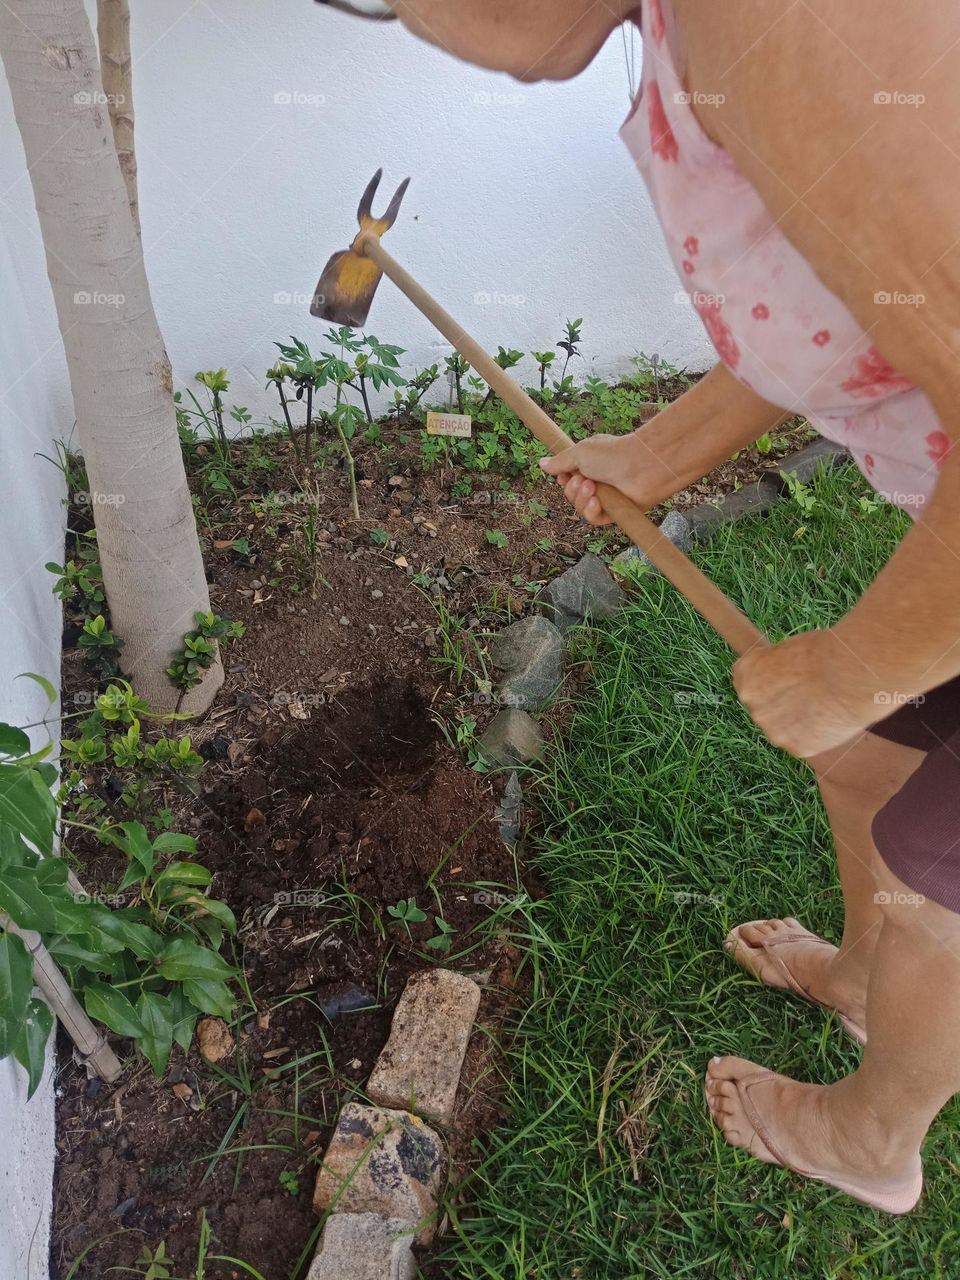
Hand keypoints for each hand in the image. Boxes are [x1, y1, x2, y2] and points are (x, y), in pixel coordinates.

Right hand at [538, 433, 676, 524]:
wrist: (641, 466)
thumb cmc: (612, 454)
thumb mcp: (579, 453)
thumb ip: (560, 462)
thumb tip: (541, 463)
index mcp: (589, 464)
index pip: (567, 478)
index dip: (563, 479)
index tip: (565, 475)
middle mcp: (597, 481)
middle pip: (571, 495)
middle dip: (572, 489)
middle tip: (583, 480)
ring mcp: (606, 497)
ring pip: (580, 508)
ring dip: (582, 499)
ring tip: (593, 488)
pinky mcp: (614, 512)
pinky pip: (594, 519)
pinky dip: (592, 511)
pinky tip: (597, 502)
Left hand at [733, 630, 878, 758]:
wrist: (850, 674)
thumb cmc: (825, 653)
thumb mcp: (788, 650)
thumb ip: (775, 669)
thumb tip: (777, 680)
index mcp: (746, 673)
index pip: (747, 682)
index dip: (770, 681)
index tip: (788, 679)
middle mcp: (752, 705)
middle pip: (764, 708)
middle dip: (782, 704)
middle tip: (811, 694)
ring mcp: (772, 730)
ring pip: (783, 728)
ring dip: (798, 722)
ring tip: (826, 706)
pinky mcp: (795, 748)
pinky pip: (802, 742)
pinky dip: (815, 734)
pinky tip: (831, 720)